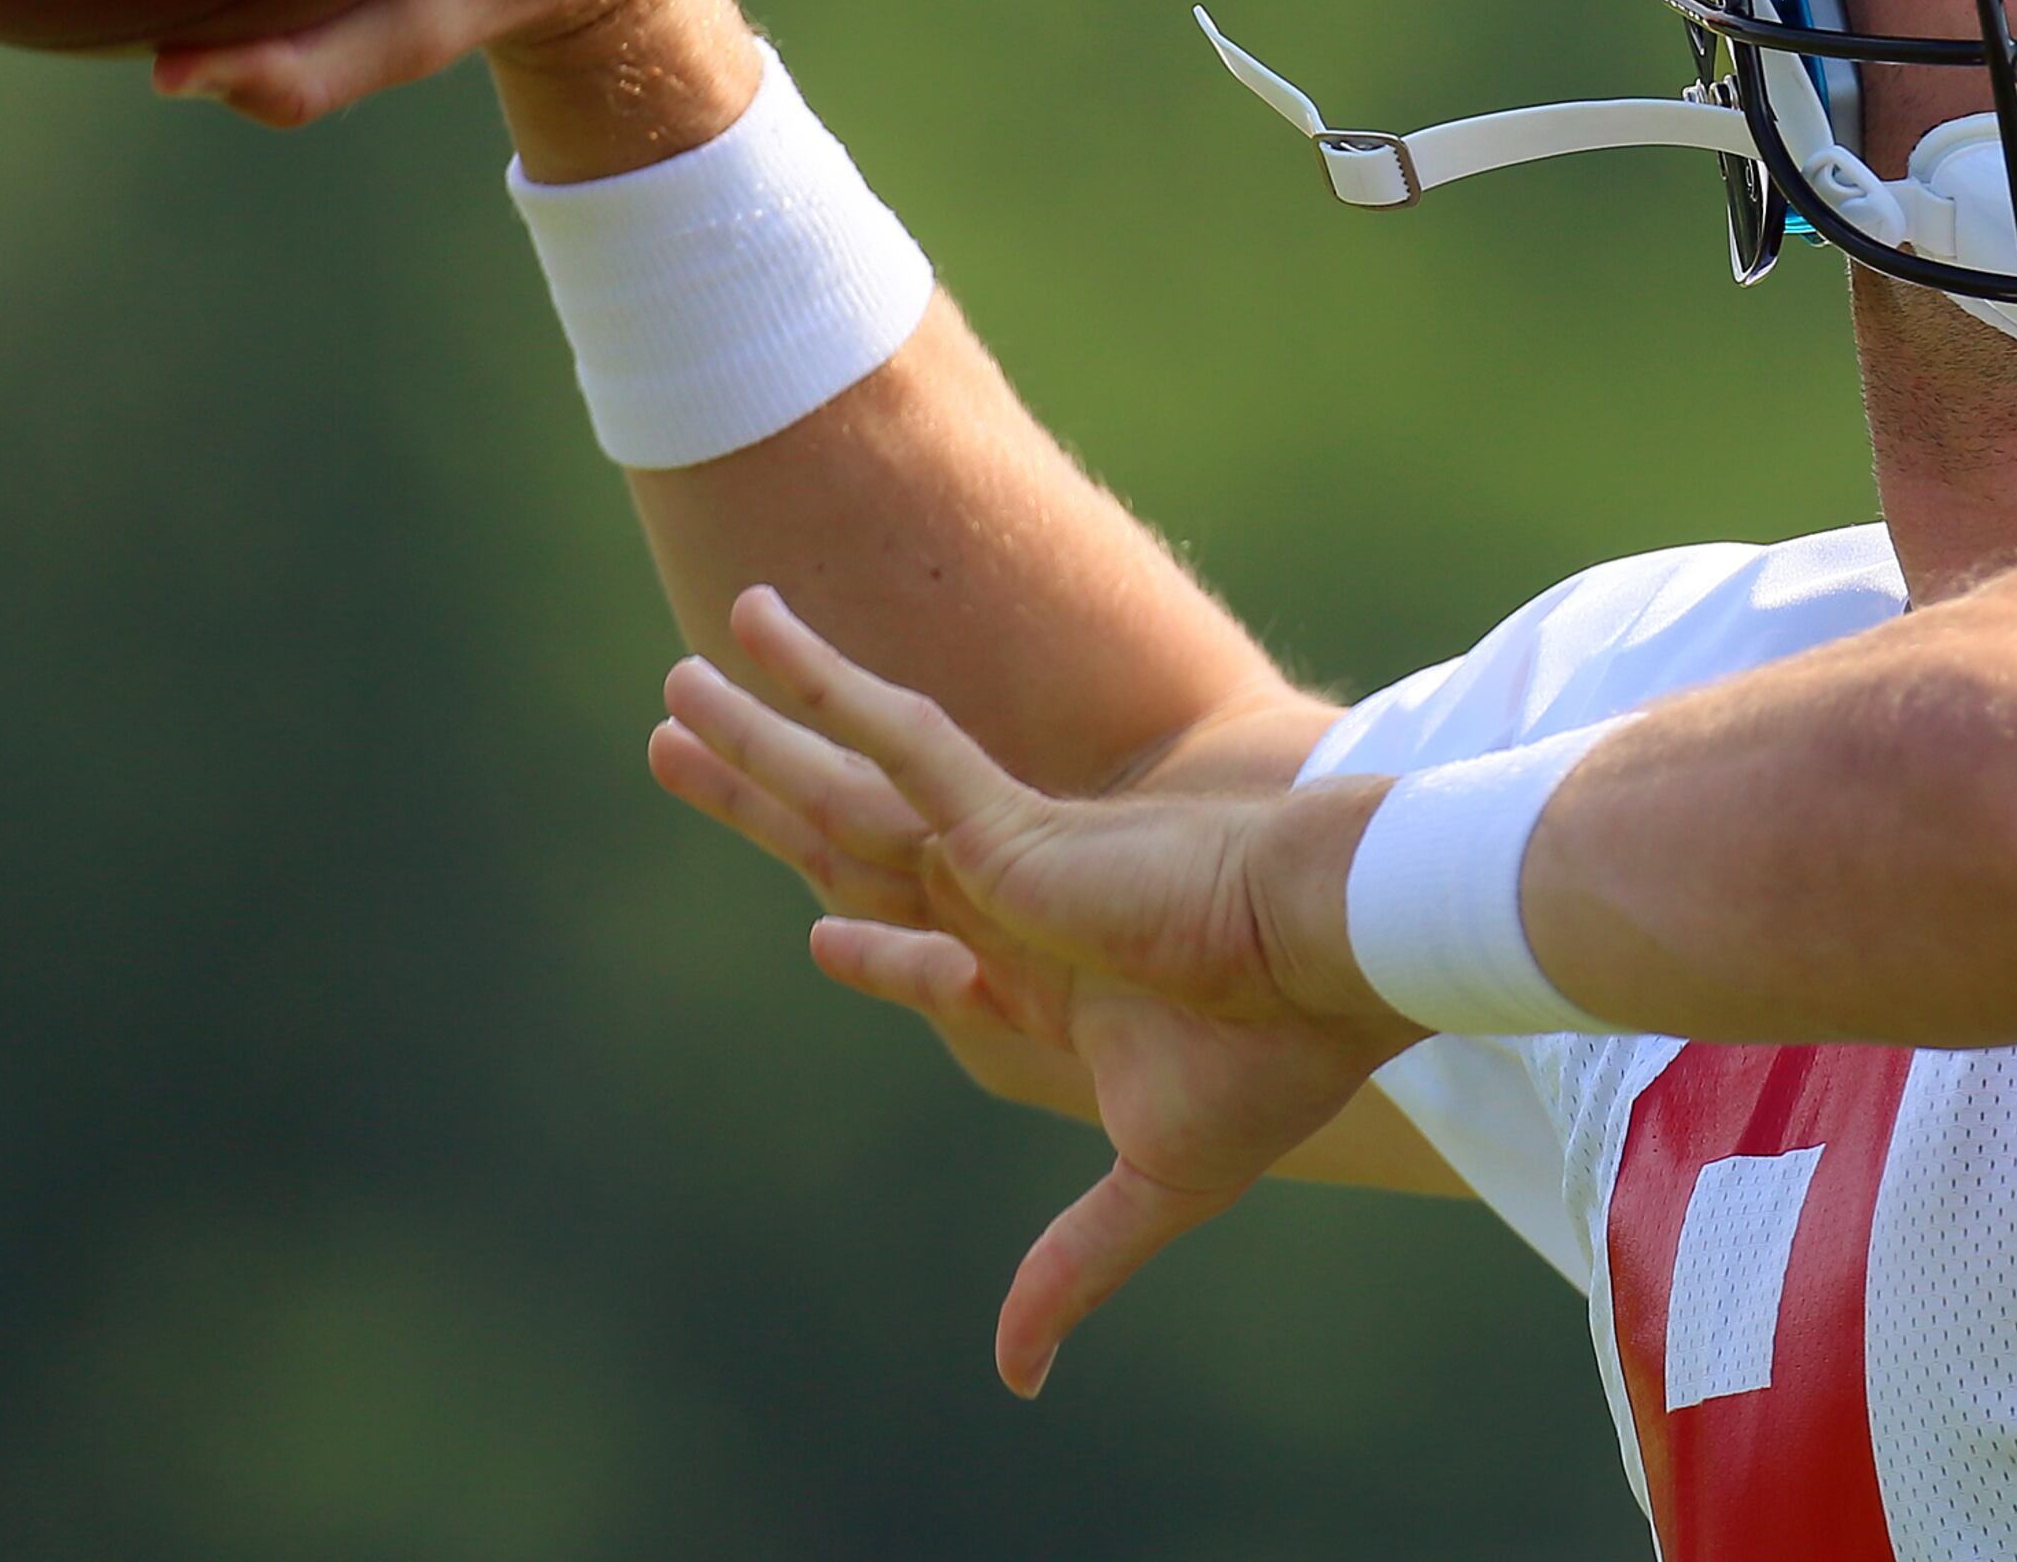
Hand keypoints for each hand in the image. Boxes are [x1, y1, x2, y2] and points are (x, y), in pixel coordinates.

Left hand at [651, 589, 1420, 1394]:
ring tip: (673, 693)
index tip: (818, 941)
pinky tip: (762, 640)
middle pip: (853, 849)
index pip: (933, 957)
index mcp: (1049, 981)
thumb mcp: (1161, 1183)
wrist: (1342, 965)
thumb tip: (1017, 1376)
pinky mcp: (1008, 823)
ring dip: (757, 743)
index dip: (870, 954)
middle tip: (678, 750)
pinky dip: (827, 691)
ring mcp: (1002, 858)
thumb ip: (1075, 1264)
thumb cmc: (1282, 1059)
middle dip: (765, 804)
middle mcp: (1009, 905)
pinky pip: (894, 742)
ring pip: (846, 792)